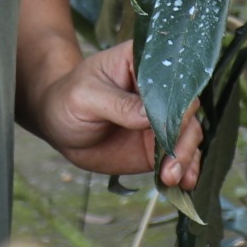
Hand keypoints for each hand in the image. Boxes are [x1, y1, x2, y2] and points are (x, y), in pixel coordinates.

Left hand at [31, 39, 201, 187]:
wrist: (57, 124)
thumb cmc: (68, 98)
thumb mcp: (86, 96)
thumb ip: (117, 104)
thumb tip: (149, 116)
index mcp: (141, 63)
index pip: (170, 76)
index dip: (175, 99)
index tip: (169, 124)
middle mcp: (158, 90)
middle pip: (187, 107)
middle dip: (184, 135)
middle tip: (171, 160)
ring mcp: (159, 118)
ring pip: (189, 133)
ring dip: (187, 156)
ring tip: (172, 177)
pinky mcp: (156, 144)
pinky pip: (180, 155)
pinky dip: (186, 169)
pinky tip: (183, 183)